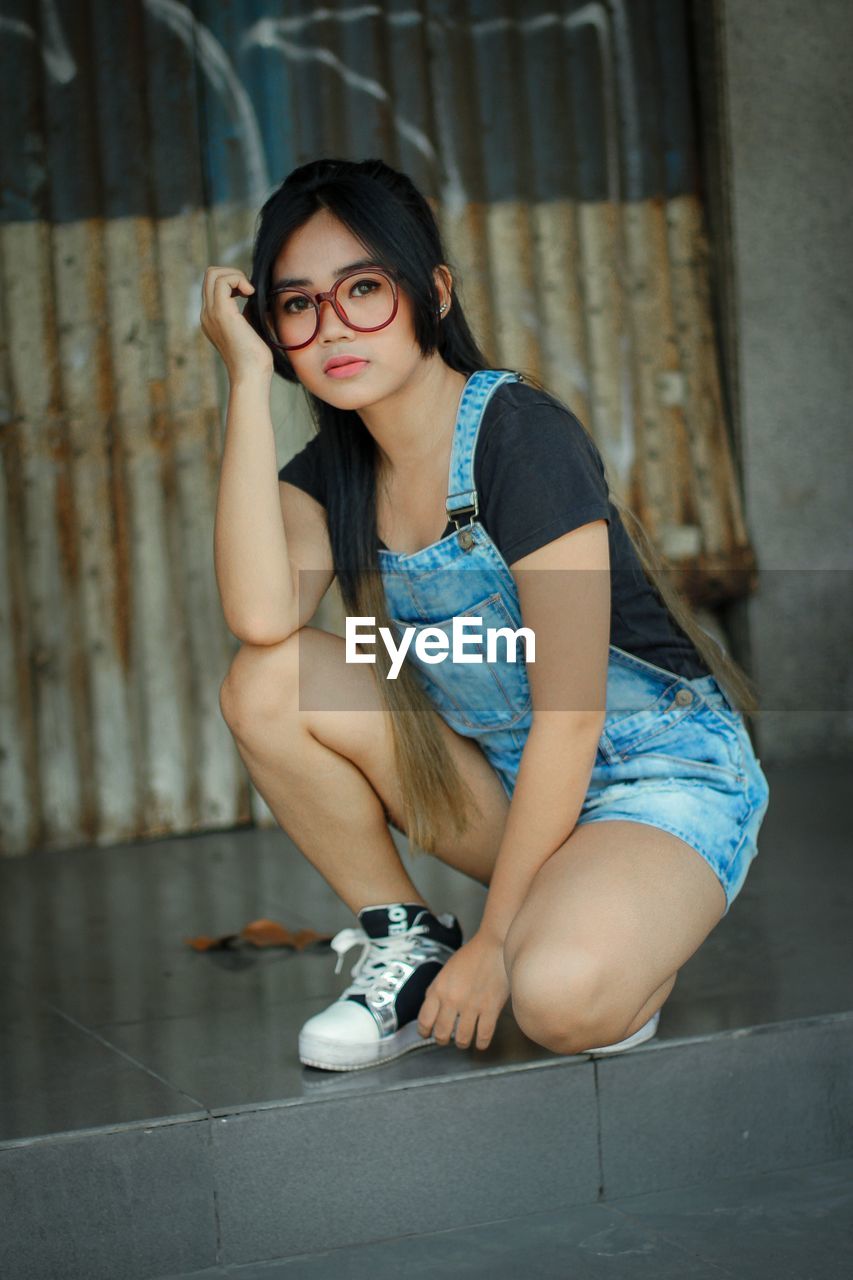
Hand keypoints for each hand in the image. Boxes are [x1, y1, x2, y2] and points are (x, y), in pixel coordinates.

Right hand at [199, 266, 272, 381]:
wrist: (250, 376)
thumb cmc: (255, 360)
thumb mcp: (249, 330)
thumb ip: (247, 312)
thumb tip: (256, 295)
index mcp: (212, 319)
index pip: (213, 285)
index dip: (232, 281)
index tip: (249, 294)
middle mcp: (207, 314)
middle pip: (210, 274)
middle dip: (232, 274)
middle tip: (249, 291)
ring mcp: (211, 313)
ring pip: (213, 273)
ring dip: (235, 275)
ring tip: (249, 292)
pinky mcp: (221, 313)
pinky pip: (223, 280)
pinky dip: (238, 279)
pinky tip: (250, 294)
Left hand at [417, 931, 509, 1052]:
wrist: (495, 945)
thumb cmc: (471, 957)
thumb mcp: (446, 971)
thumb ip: (436, 990)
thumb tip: (430, 1011)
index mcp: (439, 988)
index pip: (424, 1020)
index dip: (424, 1032)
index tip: (427, 1034)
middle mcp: (453, 999)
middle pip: (442, 1034)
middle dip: (442, 1040)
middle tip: (447, 1038)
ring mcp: (472, 1005)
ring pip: (462, 1039)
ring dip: (462, 1043)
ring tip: (464, 1039)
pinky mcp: (491, 1008)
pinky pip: (484, 1037)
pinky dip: (481, 1043)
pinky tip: (480, 1040)